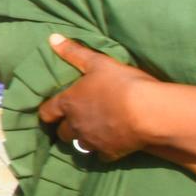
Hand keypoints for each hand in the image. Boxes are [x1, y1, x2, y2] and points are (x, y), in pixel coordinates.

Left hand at [37, 35, 158, 161]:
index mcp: (69, 102)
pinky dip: (103, 152)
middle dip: (66, 128)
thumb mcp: (97, 62)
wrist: (149, 112)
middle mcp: (75, 124)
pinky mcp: (110, 153)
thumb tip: (52, 38)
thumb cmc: (122, 83)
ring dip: (83, 140)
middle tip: (74, 123)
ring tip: (92, 135)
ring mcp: (92, 140)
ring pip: (79, 146)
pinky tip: (110, 147)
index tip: (50, 114)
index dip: (48, 113)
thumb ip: (74, 52)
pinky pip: (100, 157)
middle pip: (62, 133)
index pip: (47, 112)